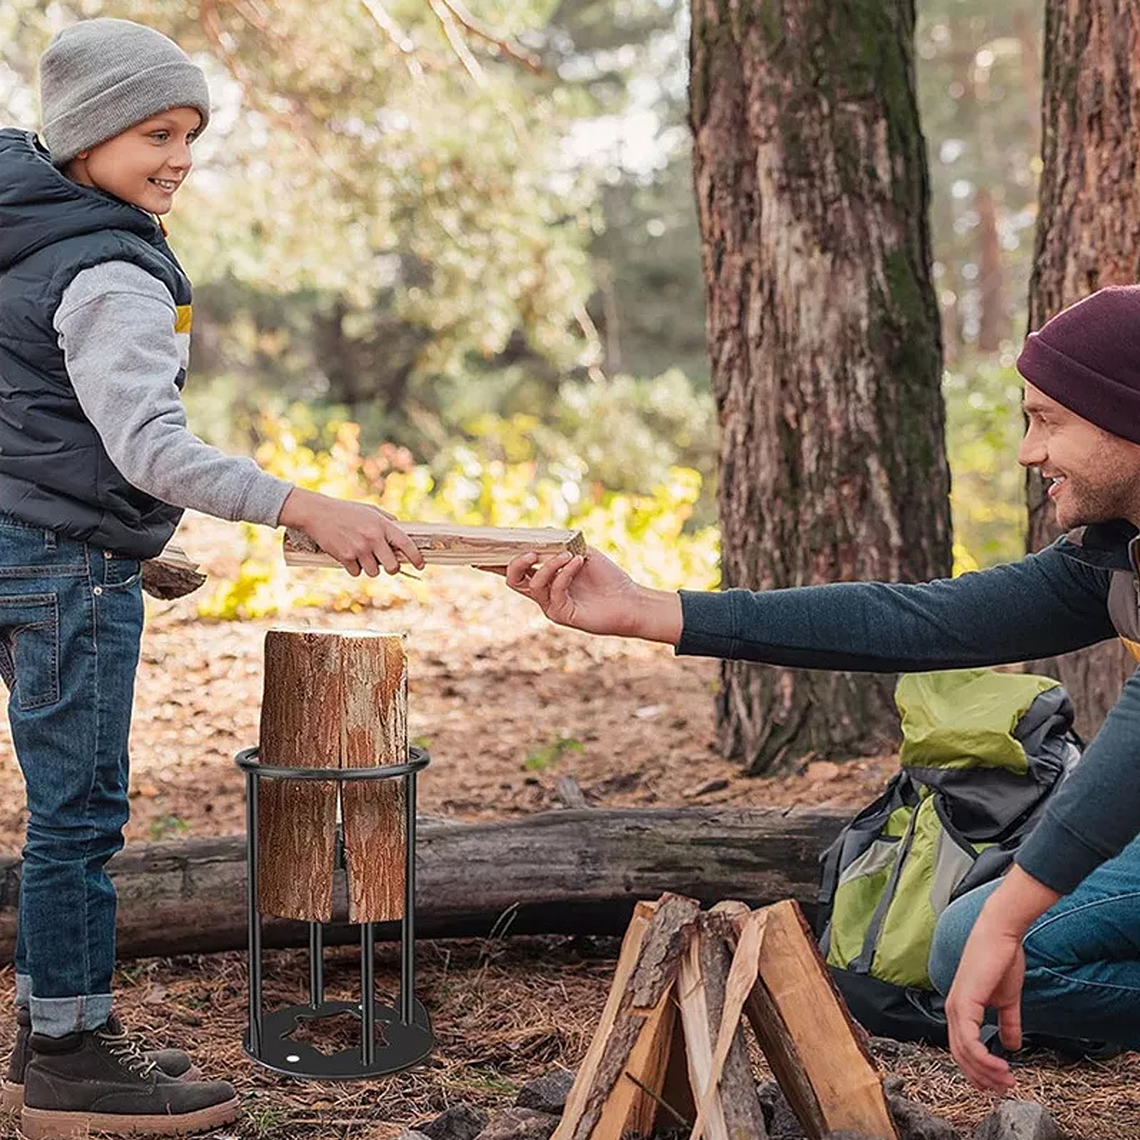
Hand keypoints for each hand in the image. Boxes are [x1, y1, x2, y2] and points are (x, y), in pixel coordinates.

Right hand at [279, 488, 423, 577]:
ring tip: (362, 555)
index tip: (421, 566)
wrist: (318, 513)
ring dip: (370, 567)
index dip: (416, 558)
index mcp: (382, 525)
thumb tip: (401, 528)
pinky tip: (348, 555)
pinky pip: (356, 573)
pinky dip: (354, 568)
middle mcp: (373, 538)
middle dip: (391, 568)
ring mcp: (359, 549)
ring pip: (374, 572)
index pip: (406, 544)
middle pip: (392, 567)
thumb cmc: (346, 511)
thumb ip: (387, 520)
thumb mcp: (370, 510)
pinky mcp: (345, 557)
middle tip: (387, 564)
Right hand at [495, 547, 681, 640]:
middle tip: (529, 552)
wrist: (629, 600)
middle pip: (513, 580)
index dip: (493, 563)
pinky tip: (577, 563)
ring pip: (533, 585)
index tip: (475, 555)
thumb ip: (559, 544)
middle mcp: (543, 594)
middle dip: (515, 563)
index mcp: (545, 579)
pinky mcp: (562, 615)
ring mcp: (551, 606)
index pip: (514, 570)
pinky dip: (564, 573)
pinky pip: (554, 591)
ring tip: (566, 555)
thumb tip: (539, 533)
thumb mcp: (580, 553)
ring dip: (549, 566)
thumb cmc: (606, 577)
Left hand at [945, 867, 1058, 1090]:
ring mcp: (956, 1006)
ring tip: (1007, 1080)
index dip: (977, 1069)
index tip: (996, 1083)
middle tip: (1005, 1088)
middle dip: (983, 1076)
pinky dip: (984, 1058)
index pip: (962, 1048)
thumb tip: (1011, 1045)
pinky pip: (969, 1040)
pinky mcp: (964, 1002)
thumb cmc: (1002, 960)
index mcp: (960, 1008)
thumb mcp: (1007, 999)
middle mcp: (953, 1009)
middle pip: (960, 1055)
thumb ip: (1007, 1022)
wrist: (1001, 935)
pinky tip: (1001, 1064)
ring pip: (964, 1052)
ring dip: (986, 1071)